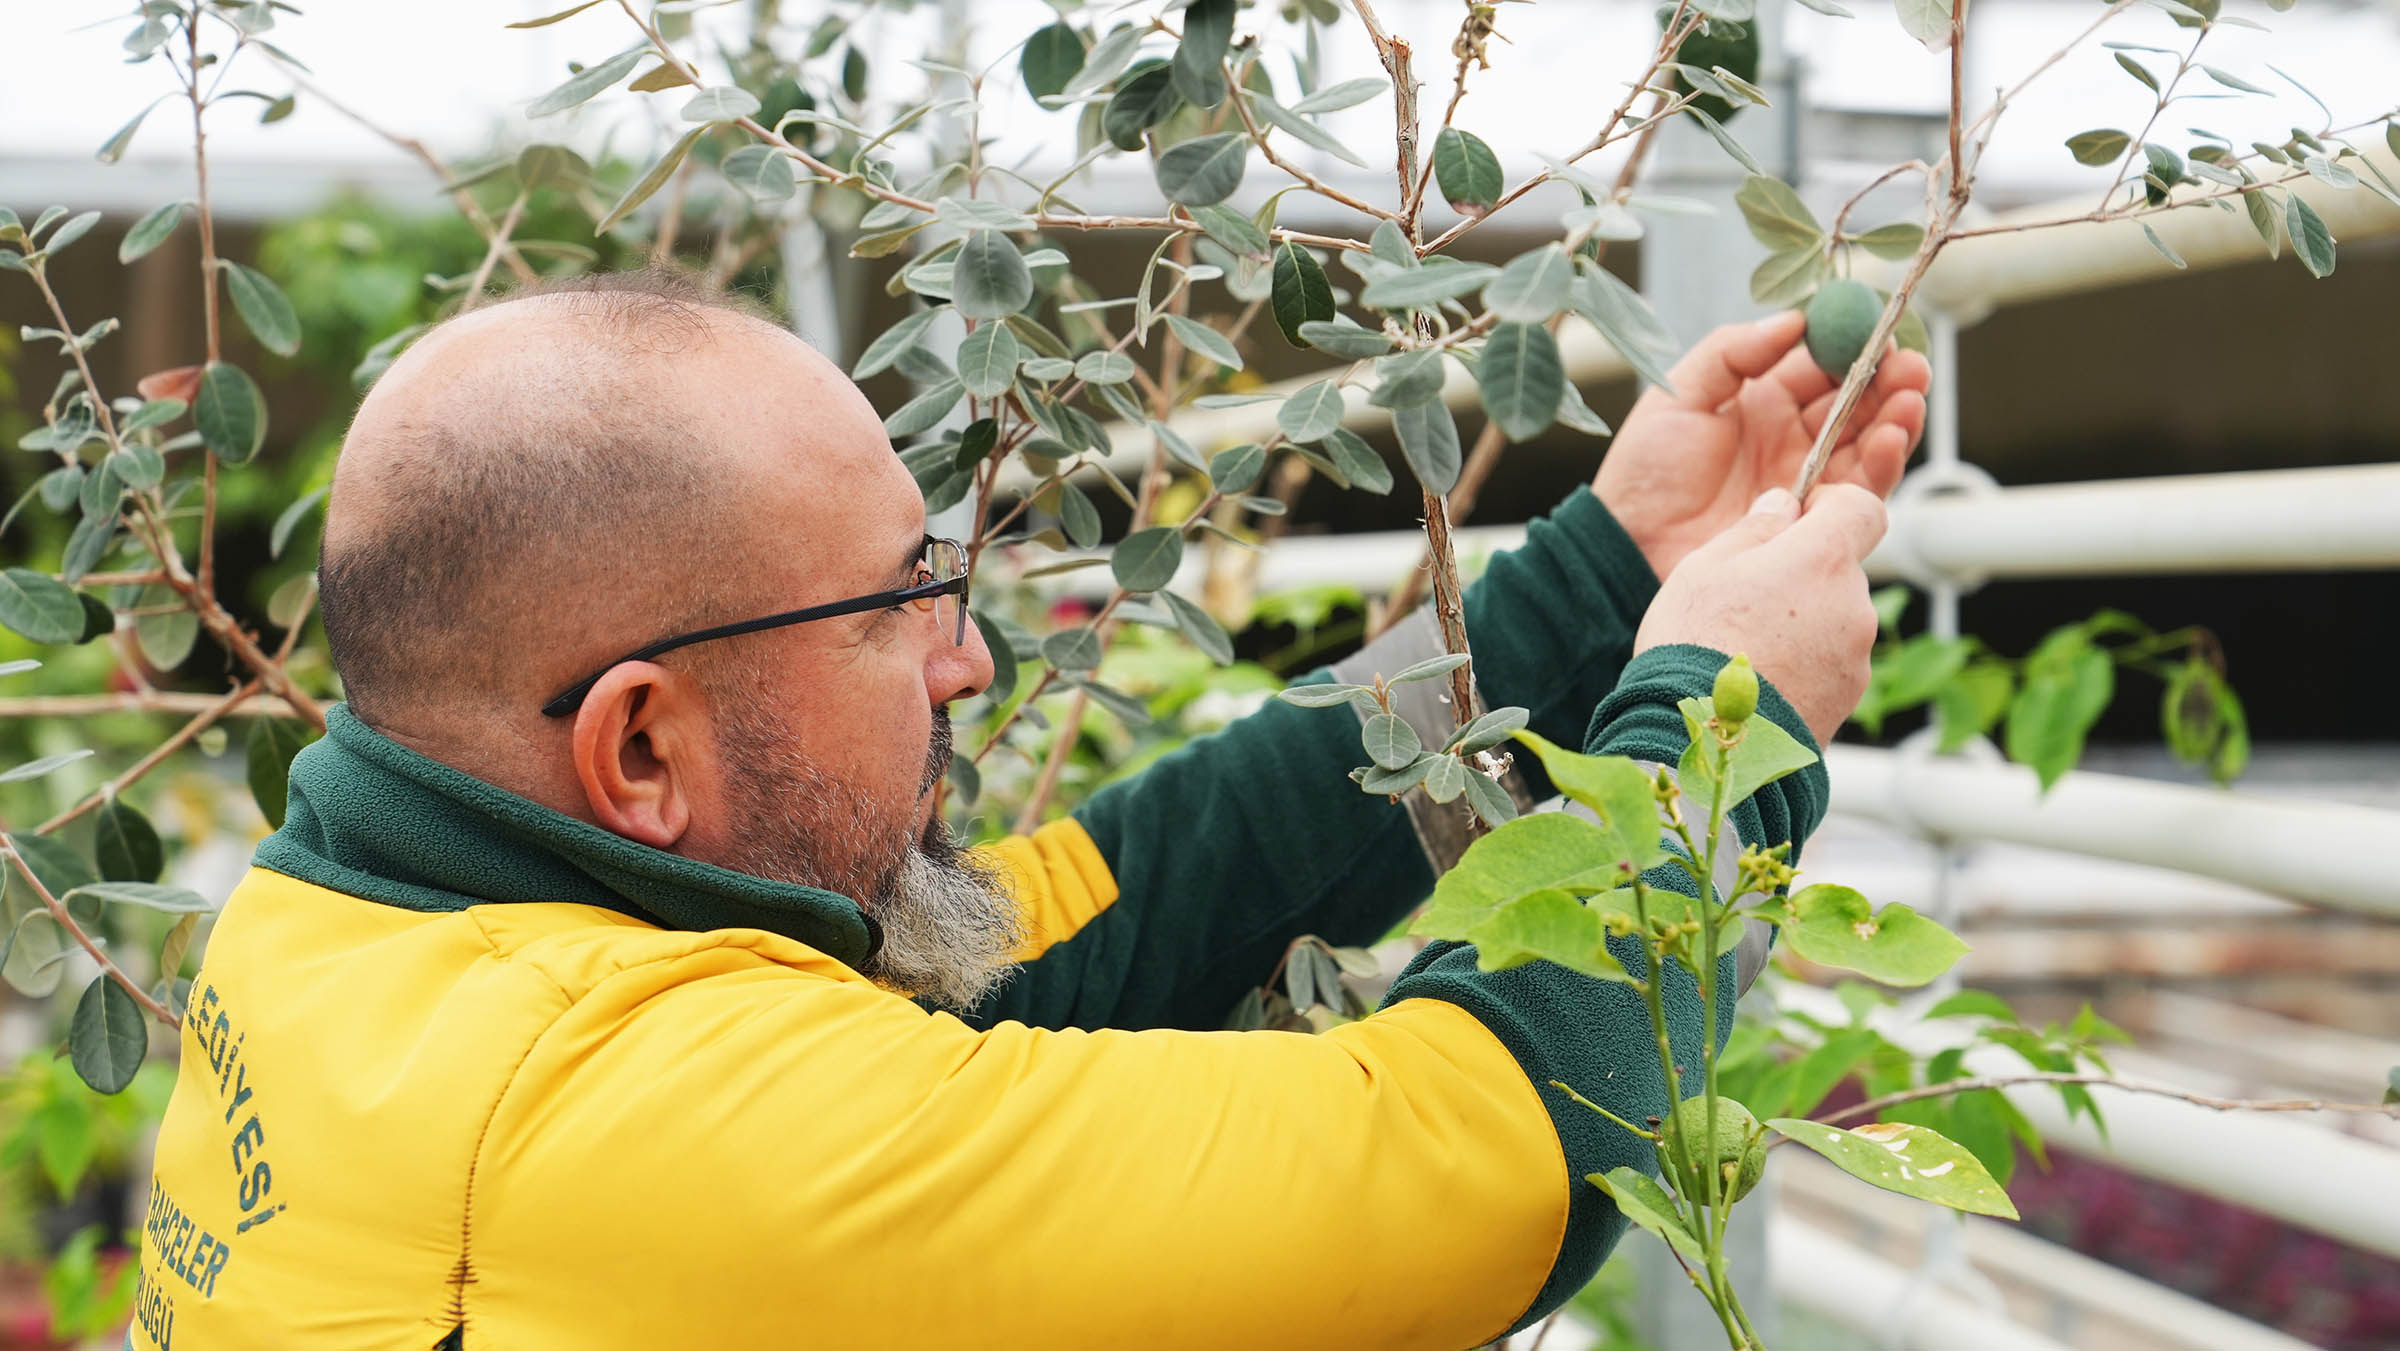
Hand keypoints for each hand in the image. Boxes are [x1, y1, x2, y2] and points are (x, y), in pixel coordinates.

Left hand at [1594, 311, 1928, 582]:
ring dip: (1897, 418)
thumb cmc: (1644, 472)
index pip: (1822, 367)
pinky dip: (1883, 462)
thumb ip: (1733, 352)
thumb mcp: (1678, 395)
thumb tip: (1795, 320)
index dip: (1853, 348)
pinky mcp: (1814, 523)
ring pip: (1869, 444)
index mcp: (1762, 401)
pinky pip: (1861, 490)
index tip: (1876, 331)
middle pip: (1858, 404)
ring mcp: (1807, 481)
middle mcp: (1793, 439)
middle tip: (1910, 365)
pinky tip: (1890, 438)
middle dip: (1890, 381)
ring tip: (1910, 396)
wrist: (1629, 548)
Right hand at [1634, 485, 1886, 745]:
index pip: (1863, 508)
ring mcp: (1856, 657)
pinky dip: (1803, 665)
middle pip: (1840, 570)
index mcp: (1823, 559)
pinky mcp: (1847, 699)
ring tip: (1745, 649)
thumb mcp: (1705, 567)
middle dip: (1804, 573)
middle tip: (1747, 597)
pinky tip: (1759, 681)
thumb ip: (1754, 528)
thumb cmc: (1696, 645)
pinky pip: (1829, 665)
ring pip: (1834, 619)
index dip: (1833, 505)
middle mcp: (1854, 604)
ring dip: (1802, 623)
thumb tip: (1782, 506)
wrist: (1705, 740)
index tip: (1800, 518)